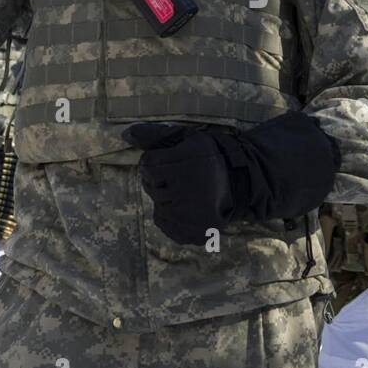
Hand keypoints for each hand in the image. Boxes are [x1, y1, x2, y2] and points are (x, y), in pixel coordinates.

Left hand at [124, 111, 340, 245]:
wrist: (241, 182)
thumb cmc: (210, 156)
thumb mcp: (186, 139)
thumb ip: (155, 136)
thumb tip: (125, 134)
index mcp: (186, 164)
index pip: (148, 165)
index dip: (155, 163)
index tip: (168, 163)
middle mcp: (188, 191)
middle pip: (151, 187)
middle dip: (160, 182)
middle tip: (180, 178)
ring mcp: (191, 215)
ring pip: (158, 206)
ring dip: (166, 199)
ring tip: (186, 193)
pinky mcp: (194, 232)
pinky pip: (165, 224)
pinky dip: (171, 216)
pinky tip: (186, 207)